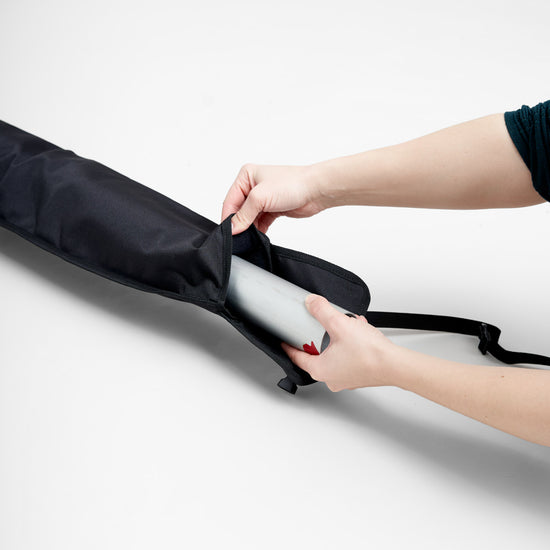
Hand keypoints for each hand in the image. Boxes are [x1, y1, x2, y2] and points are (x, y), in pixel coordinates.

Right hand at [221, 163, 329, 233]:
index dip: (228, 217)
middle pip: (238, 210)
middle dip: (239, 223)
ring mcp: (263, 198)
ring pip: (249, 217)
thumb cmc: (292, 184)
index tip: (228, 233)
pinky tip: (259, 236)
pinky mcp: (272, 209)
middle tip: (238, 237)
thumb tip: (232, 228)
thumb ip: (244, 214)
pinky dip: (259, 230)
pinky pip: (260, 222)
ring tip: (250, 237)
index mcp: (246, 176)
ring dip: (250, 228)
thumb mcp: (261, 197)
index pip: (230, 200)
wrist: (316, 190)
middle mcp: (253, 186)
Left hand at [282, 295, 398, 391]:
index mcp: (321, 370)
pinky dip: (350, 344)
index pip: (297, 358)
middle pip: (316, 356)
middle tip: (315, 328)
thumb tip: (311, 302)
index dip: (289, 347)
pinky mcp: (360, 375)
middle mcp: (332, 378)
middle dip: (317, 338)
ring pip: (334, 355)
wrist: (396, 365)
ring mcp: (347, 378)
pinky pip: (348, 357)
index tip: (284, 341)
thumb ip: (322, 311)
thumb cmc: (370, 354)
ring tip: (344, 325)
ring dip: (337, 339)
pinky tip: (358, 331)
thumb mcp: (340, 325)